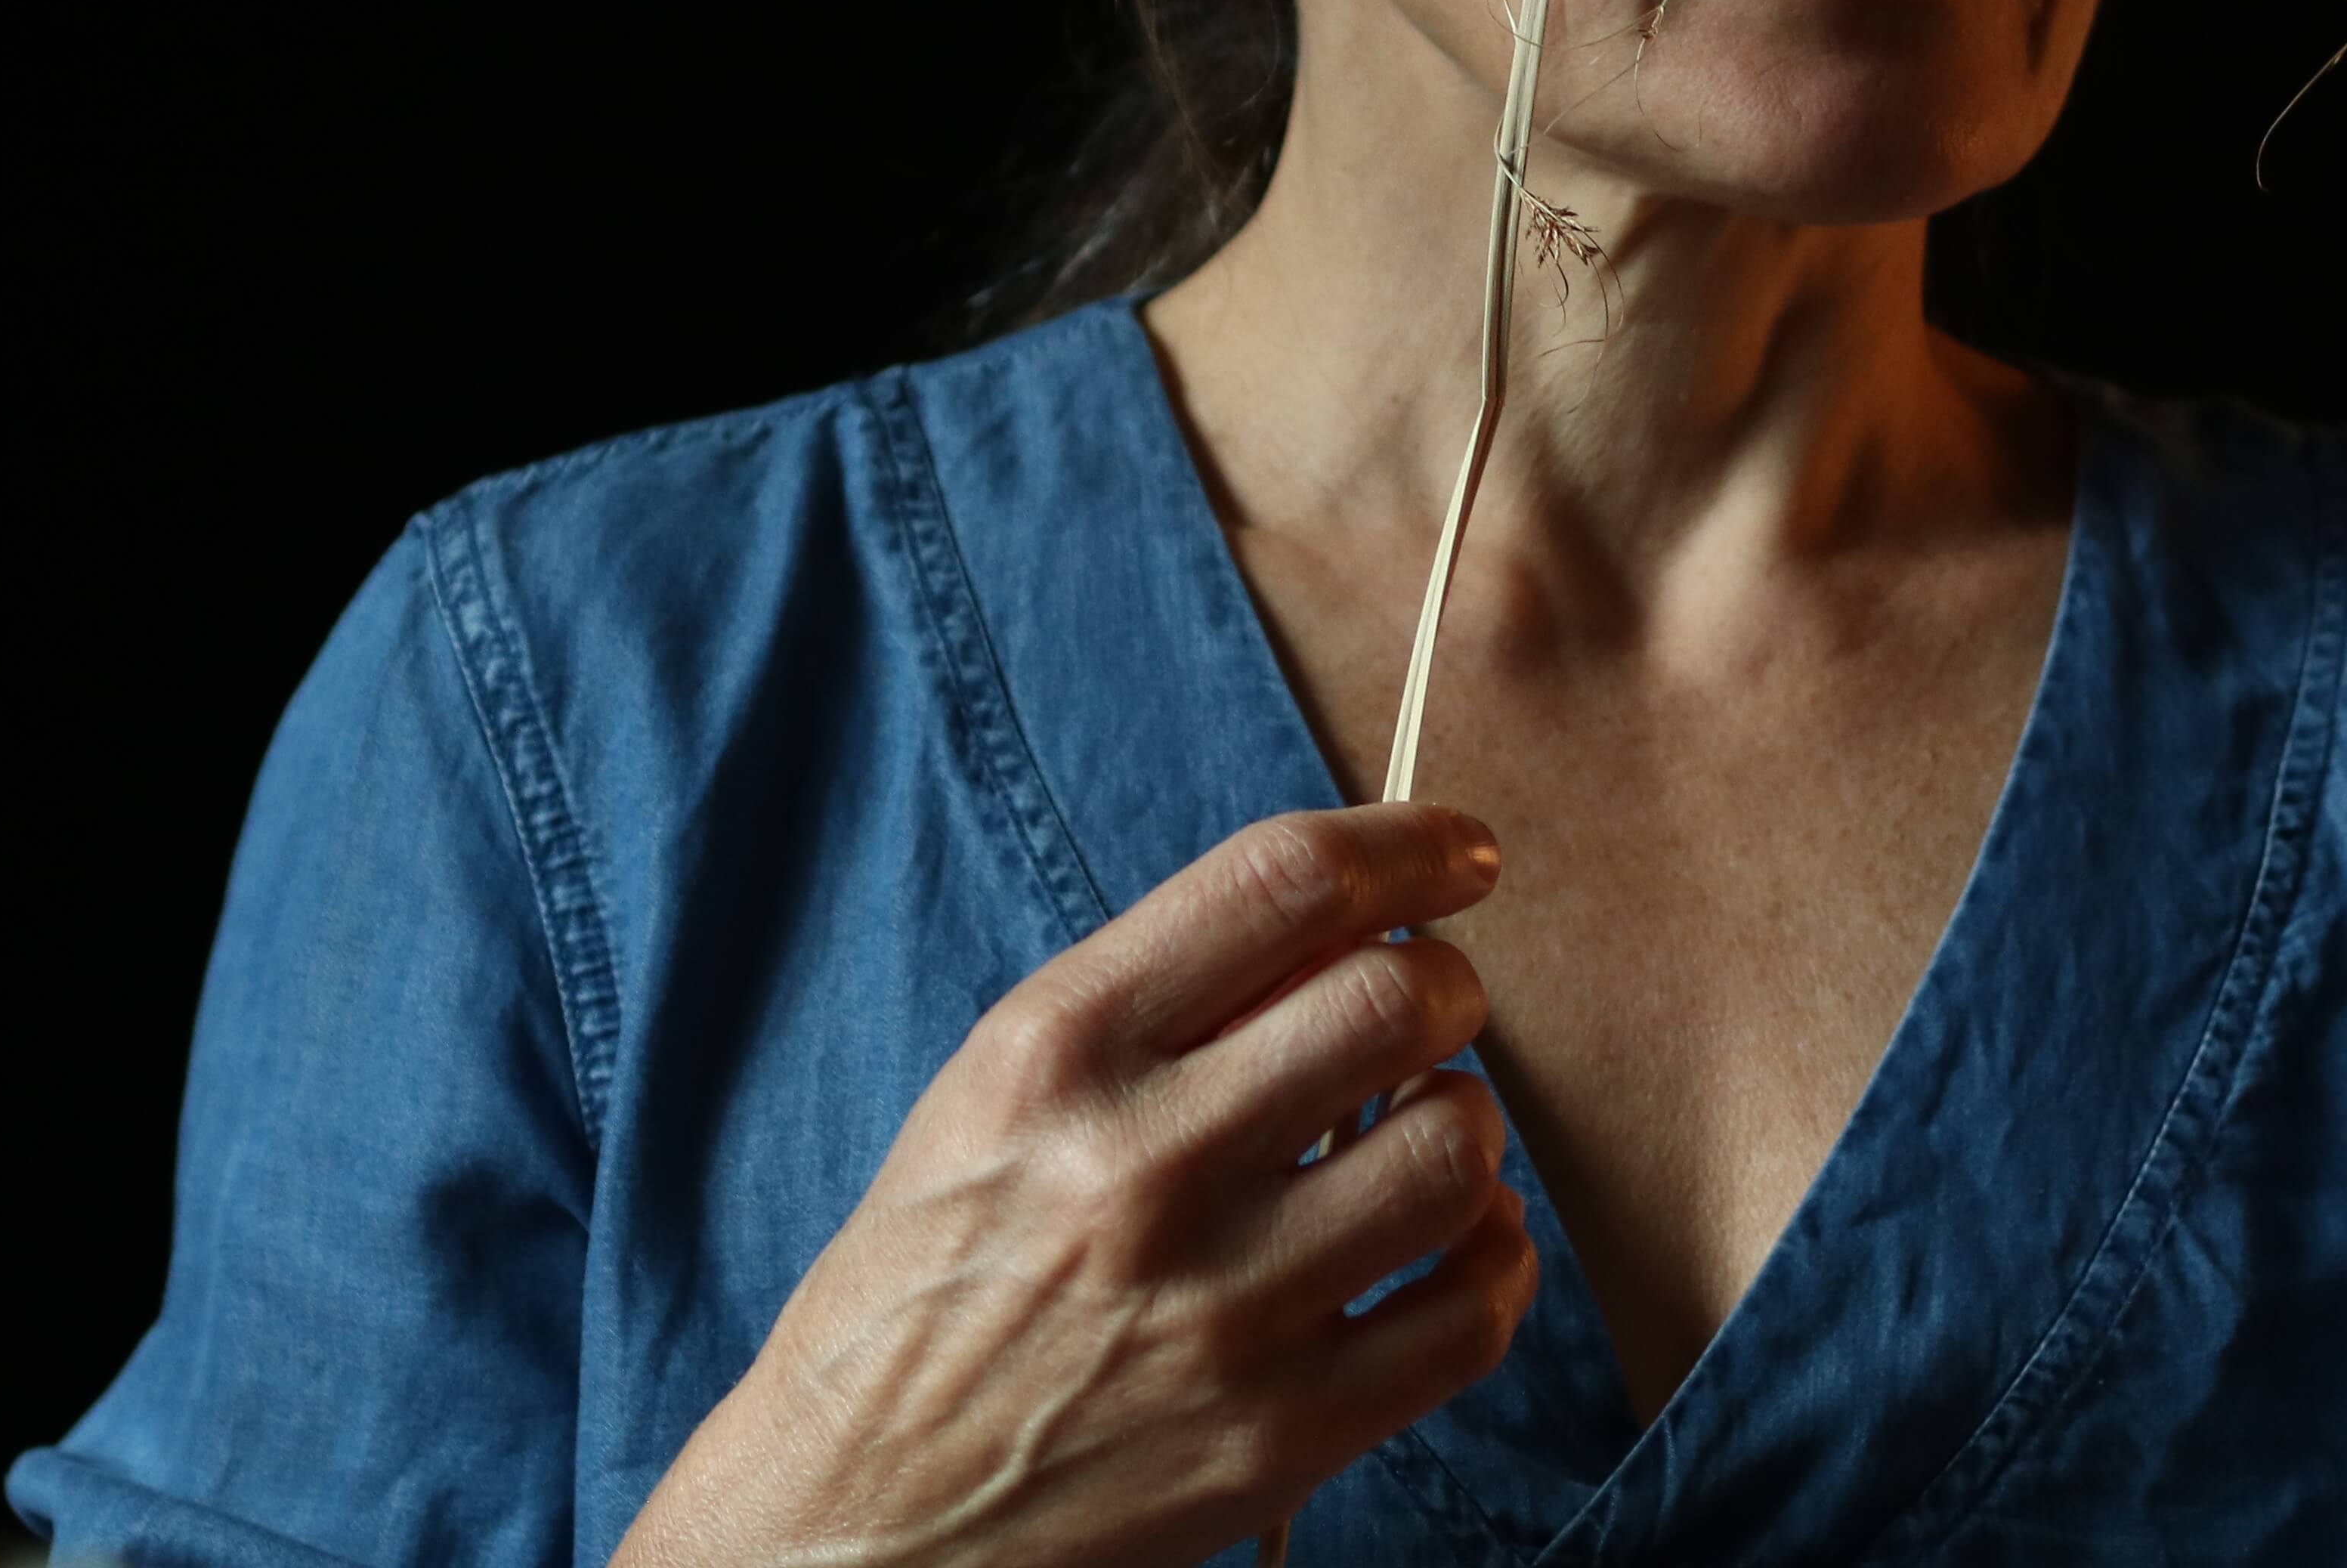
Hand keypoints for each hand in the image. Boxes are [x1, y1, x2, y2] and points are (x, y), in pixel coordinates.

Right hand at [611, 803, 1535, 1567]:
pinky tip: (1452, 1246)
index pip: (1285, 884)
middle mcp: (1141, 1166)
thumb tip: (1349, 927)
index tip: (1463, 853)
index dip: (1410, 846)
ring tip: (1420, 1135)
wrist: (855, 1523)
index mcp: (1058, 1051)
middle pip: (1394, 999)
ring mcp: (1221, 1308)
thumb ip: (1161, 1007)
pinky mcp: (1282, 1435)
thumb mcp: (996, 1098)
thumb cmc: (932, 1287)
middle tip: (1431, 1008)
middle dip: (1444, 986)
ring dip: (1465, 1122)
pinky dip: (1491, 1259)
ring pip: (1456, 1150)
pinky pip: (1472, 1311)